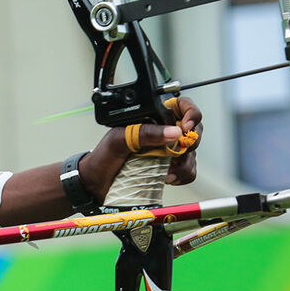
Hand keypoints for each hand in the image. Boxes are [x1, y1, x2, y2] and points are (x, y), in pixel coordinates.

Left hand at [81, 96, 204, 200]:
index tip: (185, 126)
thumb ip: (144, 133)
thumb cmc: (102, 157)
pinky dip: (183, 175)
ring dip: (185, 163)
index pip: (181, 106)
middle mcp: (162, 133)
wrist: (95, 184)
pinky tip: (168, 178)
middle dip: (190, 142)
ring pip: (192, 153)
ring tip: (167, 171)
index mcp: (152, 119)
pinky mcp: (169, 169)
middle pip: (194, 129)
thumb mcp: (118, 140)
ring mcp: (167, 151)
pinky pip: (188, 170)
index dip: (190, 113)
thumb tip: (173, 132)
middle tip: (176, 153)